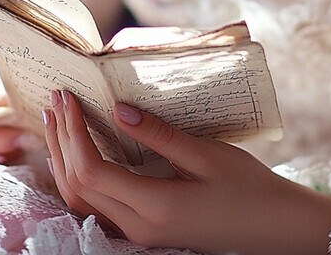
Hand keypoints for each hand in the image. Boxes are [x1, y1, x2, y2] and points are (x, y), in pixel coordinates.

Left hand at [44, 91, 330, 254]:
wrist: (275, 228)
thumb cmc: (248, 188)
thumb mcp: (206, 154)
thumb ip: (159, 134)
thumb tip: (119, 108)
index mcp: (153, 207)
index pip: (91, 172)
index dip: (73, 133)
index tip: (69, 97)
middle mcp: (139, 227)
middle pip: (79, 188)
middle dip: (62, 142)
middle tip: (56, 101)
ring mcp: (141, 233)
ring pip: (84, 201)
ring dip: (66, 160)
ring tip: (60, 122)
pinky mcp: (148, 230)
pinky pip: (100, 205)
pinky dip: (83, 177)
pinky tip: (84, 152)